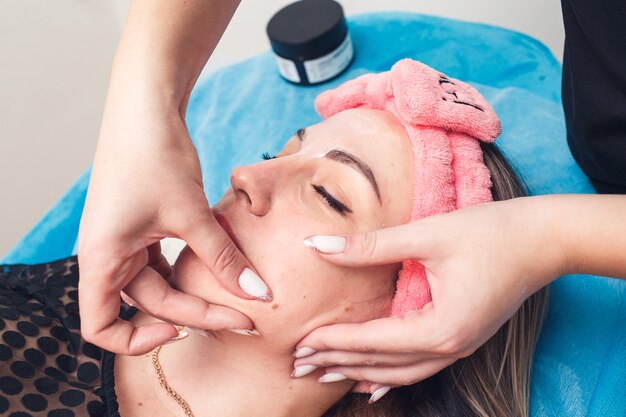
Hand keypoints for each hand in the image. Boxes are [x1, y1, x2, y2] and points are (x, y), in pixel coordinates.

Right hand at [78, 97, 270, 355]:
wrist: (148, 106)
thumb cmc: (154, 156)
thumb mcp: (191, 215)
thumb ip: (223, 258)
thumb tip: (258, 296)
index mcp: (101, 260)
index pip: (100, 327)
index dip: (134, 342)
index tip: (179, 330)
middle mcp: (108, 255)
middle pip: (149, 305)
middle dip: (198, 312)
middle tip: (247, 315)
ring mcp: (126, 239)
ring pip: (162, 284)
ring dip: (197, 291)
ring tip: (240, 297)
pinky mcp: (144, 225)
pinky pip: (167, 260)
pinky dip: (194, 266)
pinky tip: (224, 265)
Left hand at [293, 198, 562, 393]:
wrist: (545, 239)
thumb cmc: (491, 232)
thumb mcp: (427, 234)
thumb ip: (370, 246)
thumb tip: (317, 246)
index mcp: (441, 327)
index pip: (373, 341)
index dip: (333, 342)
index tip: (299, 343)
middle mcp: (450, 347)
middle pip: (383, 364)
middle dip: (339, 364)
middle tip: (299, 365)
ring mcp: (460, 346)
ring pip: (400, 371)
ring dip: (361, 371)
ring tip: (326, 373)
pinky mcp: (463, 336)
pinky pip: (419, 365)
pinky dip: (390, 372)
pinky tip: (374, 380)